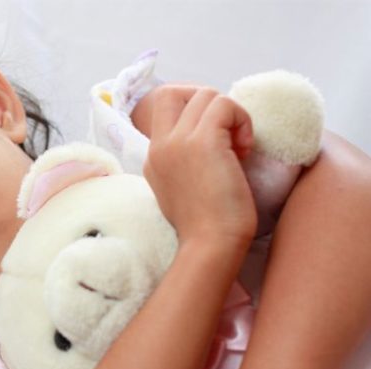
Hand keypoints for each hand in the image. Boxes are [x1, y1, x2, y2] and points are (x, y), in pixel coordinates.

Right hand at [142, 85, 256, 246]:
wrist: (210, 246)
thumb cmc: (206, 228)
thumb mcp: (182, 190)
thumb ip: (184, 164)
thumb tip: (215, 142)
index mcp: (153, 157)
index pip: (162, 108)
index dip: (191, 110)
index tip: (214, 133)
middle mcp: (160, 146)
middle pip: (175, 92)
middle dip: (206, 103)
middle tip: (226, 133)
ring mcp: (177, 142)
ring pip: (205, 94)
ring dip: (229, 113)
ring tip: (238, 146)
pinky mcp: (203, 142)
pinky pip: (224, 104)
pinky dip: (241, 118)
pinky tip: (245, 148)